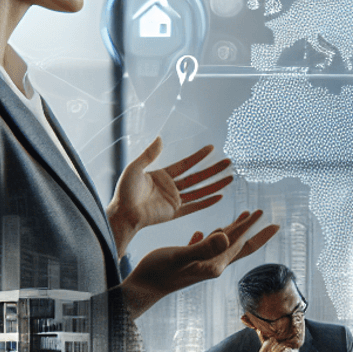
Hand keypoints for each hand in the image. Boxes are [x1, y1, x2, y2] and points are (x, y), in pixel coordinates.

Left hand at [108, 137, 232, 253]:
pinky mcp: (175, 213)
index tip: (211, 148)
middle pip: (197, 177)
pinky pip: (195, 206)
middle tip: (228, 162)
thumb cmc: (124, 191)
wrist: (123, 213)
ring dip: (215, 185)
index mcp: (162, 176)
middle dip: (213, 170)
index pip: (185, 164)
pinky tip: (220, 196)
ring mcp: (174, 201)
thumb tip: (160, 138)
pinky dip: (207, 202)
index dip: (198, 156)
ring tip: (230, 178)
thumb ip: (149, 154)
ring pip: (200, 191)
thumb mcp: (135, 168)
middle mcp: (171, 188)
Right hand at [120, 210, 278, 317]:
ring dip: (233, 231)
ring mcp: (199, 264)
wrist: (140, 290)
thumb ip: (203, 247)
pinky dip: (207, 237)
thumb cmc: (157, 273)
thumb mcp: (180, 256)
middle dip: (253, 232)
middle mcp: (211, 265)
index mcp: (214, 264)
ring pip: (221, 245)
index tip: (267, 216)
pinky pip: (202, 247)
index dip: (252, 229)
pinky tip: (204, 231)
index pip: (239, 244)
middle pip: (238, 247)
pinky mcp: (187, 262)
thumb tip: (226, 236)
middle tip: (266, 217)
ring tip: (243, 217)